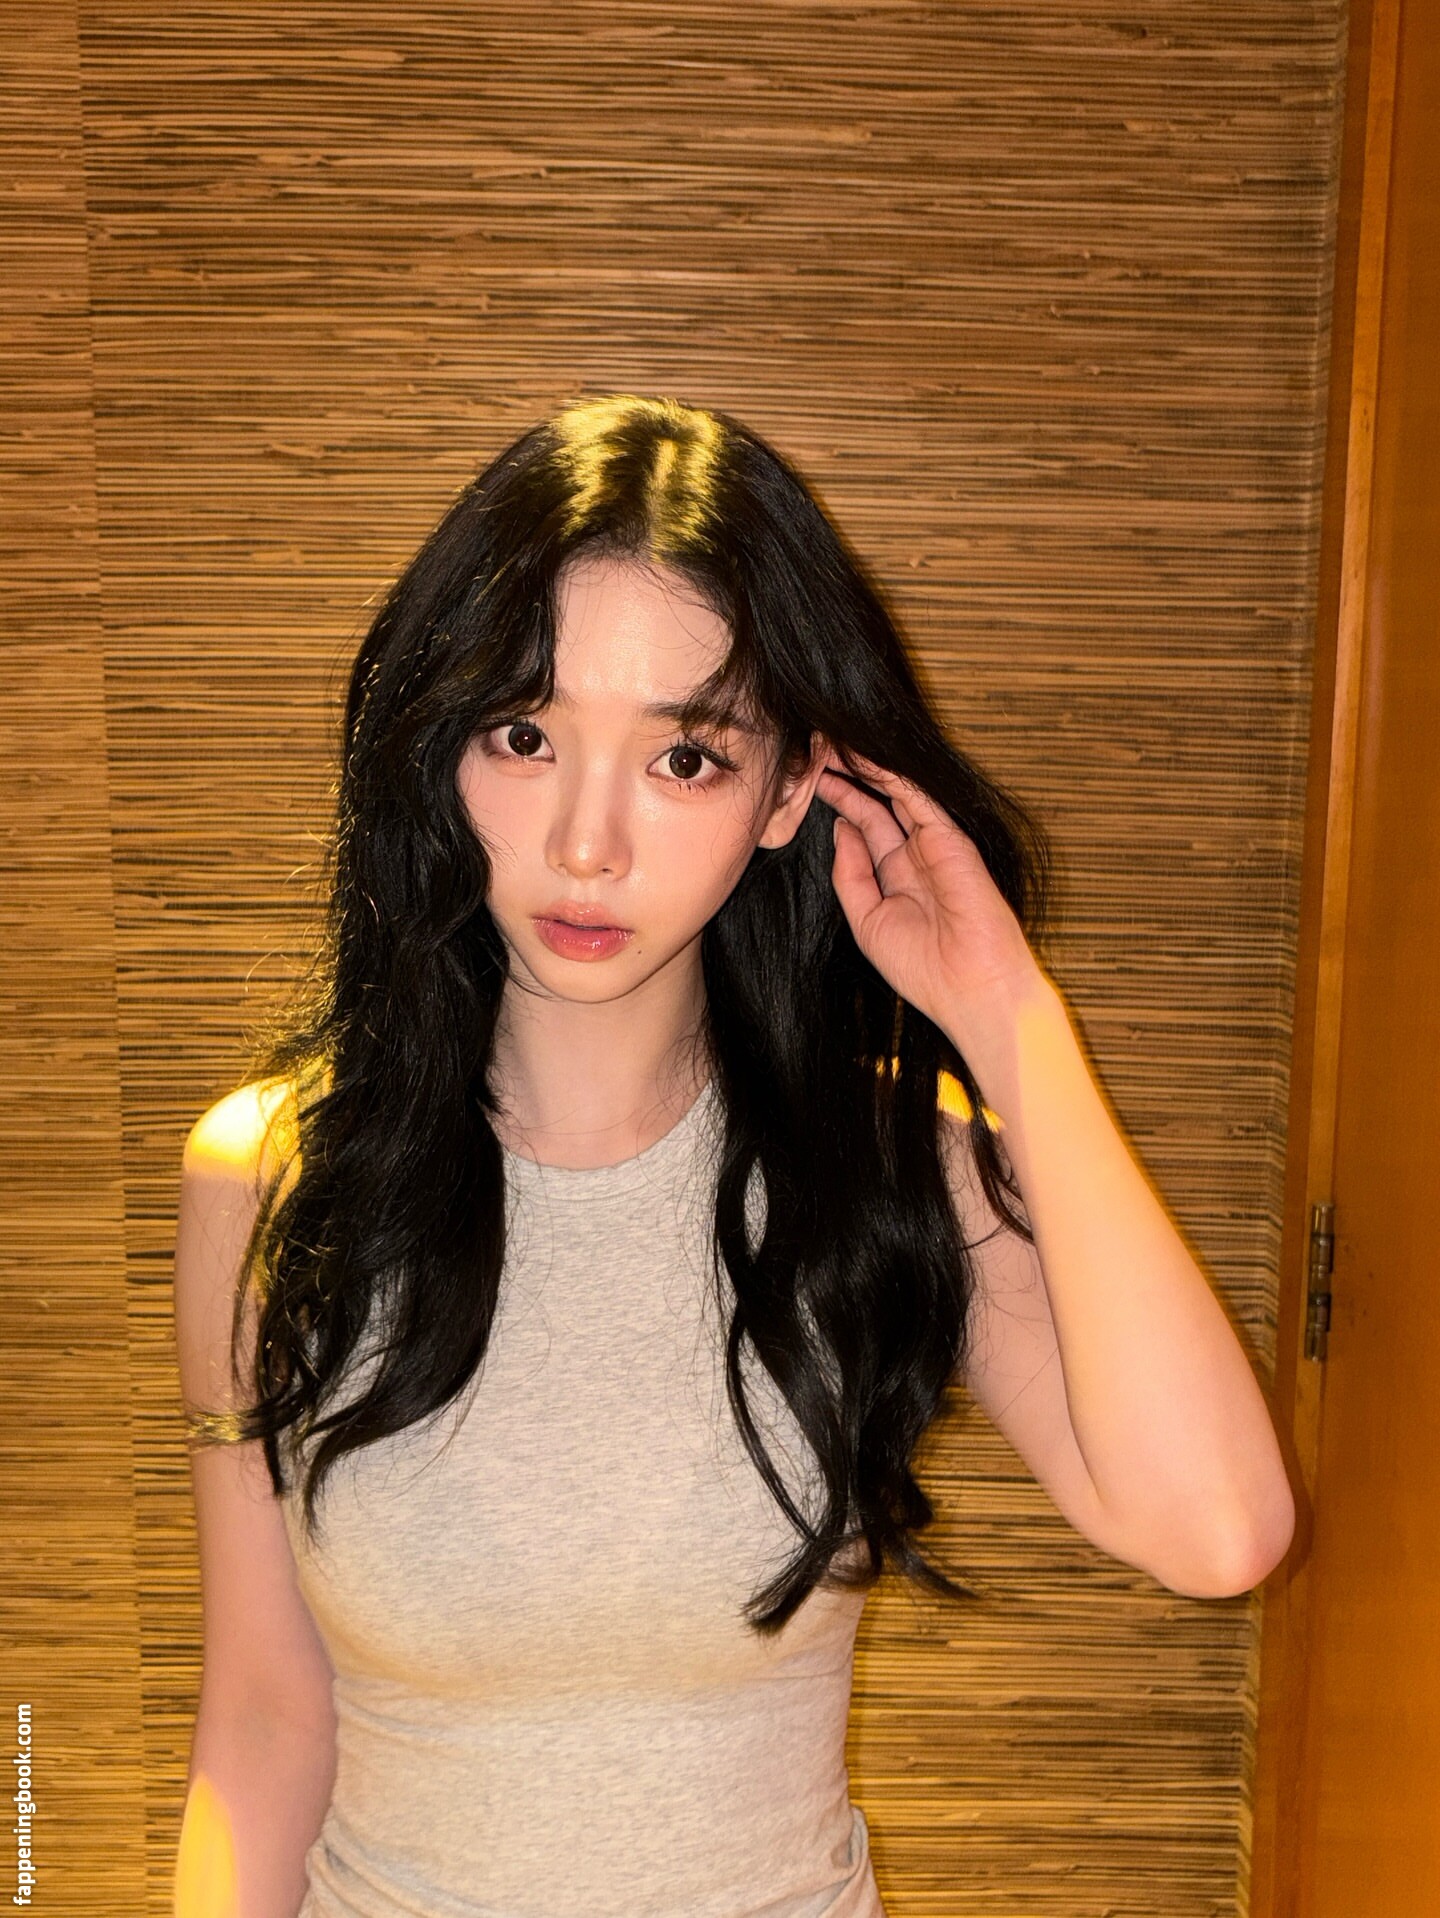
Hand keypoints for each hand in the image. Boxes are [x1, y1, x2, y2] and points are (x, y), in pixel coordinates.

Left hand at [817, 756, 1050, 1050]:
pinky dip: (891, 777)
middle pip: (878, 806)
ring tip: (834, 744)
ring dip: (866, 770)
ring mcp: (935, 845)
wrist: (970, 989)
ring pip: (896, 796)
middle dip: (849, 779)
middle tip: (819, 749)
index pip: (865, 829)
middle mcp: (916, 856)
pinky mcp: (950, 839)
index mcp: (898, 878)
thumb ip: (852, 875)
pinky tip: (864, 759)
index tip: (812, 781)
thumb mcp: (868, 921)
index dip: (841, 804)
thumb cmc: (924, 969)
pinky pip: (917, 800)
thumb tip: (841, 829)